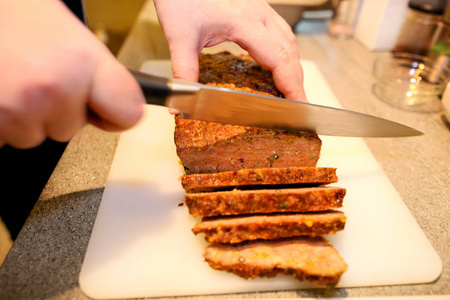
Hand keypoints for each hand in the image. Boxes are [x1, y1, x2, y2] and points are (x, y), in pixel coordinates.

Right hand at [0, 0, 144, 148]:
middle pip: (71, 129)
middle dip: (55, 110)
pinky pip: (4, 138)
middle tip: (34, 75)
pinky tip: (0, 90)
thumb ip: (94, 72)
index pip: (127, 113)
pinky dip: (1, 120)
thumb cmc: (12, 10)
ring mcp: (17, 109)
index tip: (106, 111)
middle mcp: (53, 88)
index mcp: (83, 61)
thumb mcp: (67, 30)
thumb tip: (109, 102)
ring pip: (35, 136)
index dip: (116, 114)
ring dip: (24, 115)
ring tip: (10, 77)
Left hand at [153, 0, 306, 101]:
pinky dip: (285, 52)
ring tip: (291, 88)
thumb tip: (182, 100)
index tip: (298, 103)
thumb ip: (184, 71)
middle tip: (298, 104)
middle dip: (297, 80)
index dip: (291, 84)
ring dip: (293, 66)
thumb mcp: (180, 38)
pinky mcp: (255, 8)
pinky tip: (279, 64)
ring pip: (288, 40)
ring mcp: (259, 9)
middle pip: (289, 51)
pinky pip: (279, 32)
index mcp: (245, 22)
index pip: (278, 58)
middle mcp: (258, 14)